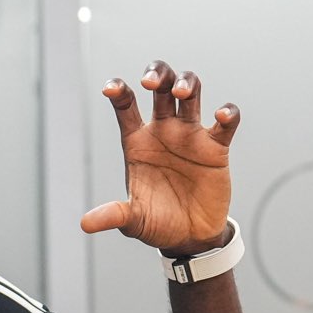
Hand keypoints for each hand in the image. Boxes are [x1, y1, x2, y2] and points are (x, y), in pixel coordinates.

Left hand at [80, 61, 240, 255]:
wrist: (190, 237)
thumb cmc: (158, 223)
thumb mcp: (133, 221)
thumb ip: (113, 215)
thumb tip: (86, 224)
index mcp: (137, 142)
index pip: (126, 106)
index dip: (118, 91)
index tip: (111, 88)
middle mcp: (163, 132)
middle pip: (161, 87)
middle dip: (157, 74)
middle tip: (151, 82)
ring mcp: (190, 136)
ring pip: (191, 93)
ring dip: (187, 83)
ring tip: (181, 92)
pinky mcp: (216, 148)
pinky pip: (225, 123)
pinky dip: (227, 113)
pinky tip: (221, 115)